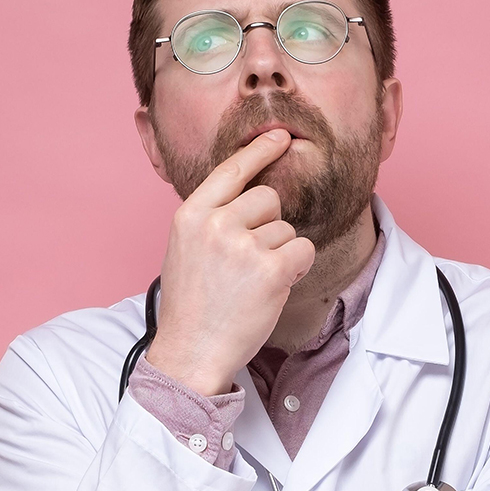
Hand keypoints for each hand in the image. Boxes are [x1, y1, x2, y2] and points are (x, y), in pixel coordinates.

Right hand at [144, 128, 316, 394]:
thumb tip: (250, 196)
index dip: (258, 151)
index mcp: (190, 216)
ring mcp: (243, 246)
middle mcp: (215, 224)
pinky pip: (303, 251)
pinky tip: (273, 289)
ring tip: (252, 285)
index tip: (279, 136)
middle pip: (268, 199)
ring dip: (280, 255)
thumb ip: (211, 220)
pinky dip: (297, 270)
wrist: (190, 354)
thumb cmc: (191, 308)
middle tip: (248, 264)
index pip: (231, 170)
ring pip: (287, 230)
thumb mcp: (185, 250)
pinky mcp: (270, 270)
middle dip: (269, 226)